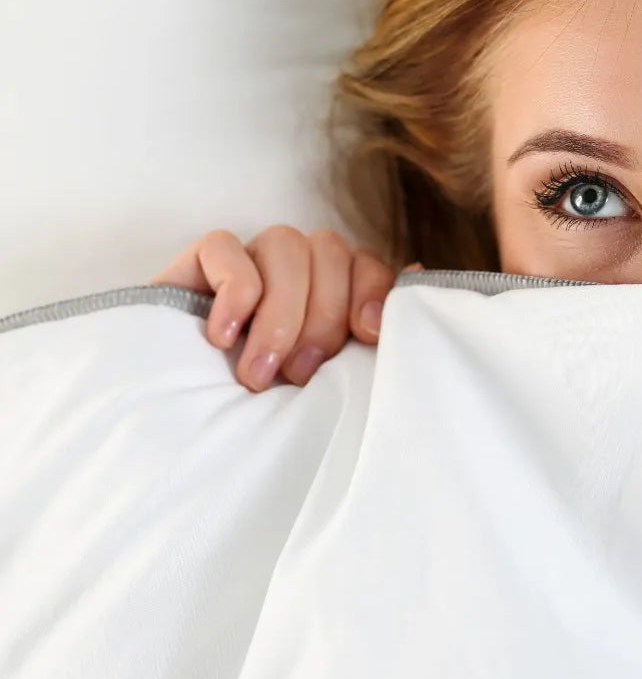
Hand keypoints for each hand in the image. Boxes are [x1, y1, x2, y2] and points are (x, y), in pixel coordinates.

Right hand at [151, 227, 398, 391]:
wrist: (183, 436)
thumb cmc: (268, 415)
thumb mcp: (331, 383)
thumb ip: (370, 336)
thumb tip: (421, 276)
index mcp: (334, 293)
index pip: (368, 264)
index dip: (374, 293)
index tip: (367, 337)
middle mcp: (296, 271)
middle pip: (331, 250)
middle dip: (323, 317)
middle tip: (299, 375)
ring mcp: (247, 262)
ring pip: (286, 243)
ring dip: (282, 311)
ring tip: (259, 371)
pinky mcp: (197, 264)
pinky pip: (224, 245)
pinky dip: (234, 290)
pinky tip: (222, 337)